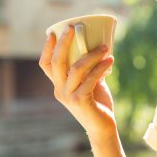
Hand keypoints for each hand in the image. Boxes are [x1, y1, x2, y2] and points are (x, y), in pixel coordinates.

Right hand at [39, 25, 116, 140]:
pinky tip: (110, 60)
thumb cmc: (97, 104)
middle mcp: (60, 90)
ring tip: (105, 47)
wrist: (102, 128)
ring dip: (92, 55)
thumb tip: (98, 48)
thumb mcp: (90, 84)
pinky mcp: (80, 101)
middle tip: (73, 27)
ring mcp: (68, 96)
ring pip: (76, 68)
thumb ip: (89, 70)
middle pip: (57, 62)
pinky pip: (90, 79)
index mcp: (59, 85)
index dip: (47, 48)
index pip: (46, 65)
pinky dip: (100, 67)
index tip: (53, 32)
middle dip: (64, 43)